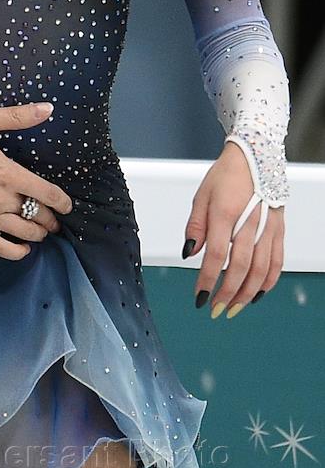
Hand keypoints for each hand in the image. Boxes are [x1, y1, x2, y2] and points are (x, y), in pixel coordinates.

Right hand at [0, 103, 72, 259]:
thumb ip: (17, 116)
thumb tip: (47, 108)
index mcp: (6, 172)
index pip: (47, 193)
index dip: (63, 201)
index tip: (68, 205)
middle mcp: (0, 198)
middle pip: (38, 215)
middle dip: (51, 218)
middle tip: (54, 219)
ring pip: (24, 233)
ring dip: (38, 233)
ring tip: (42, 231)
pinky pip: (1, 249)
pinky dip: (17, 252)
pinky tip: (22, 248)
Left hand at [182, 141, 284, 317]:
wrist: (255, 158)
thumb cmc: (226, 176)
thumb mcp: (202, 196)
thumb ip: (195, 226)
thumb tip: (189, 252)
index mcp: (225, 214)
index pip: (215, 255)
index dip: (208, 280)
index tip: (200, 297)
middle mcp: (250, 224)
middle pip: (240, 268)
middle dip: (227, 293)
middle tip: (216, 309)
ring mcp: (268, 228)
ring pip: (261, 270)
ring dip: (247, 293)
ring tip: (234, 307)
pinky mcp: (279, 230)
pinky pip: (277, 262)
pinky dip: (268, 281)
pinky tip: (257, 293)